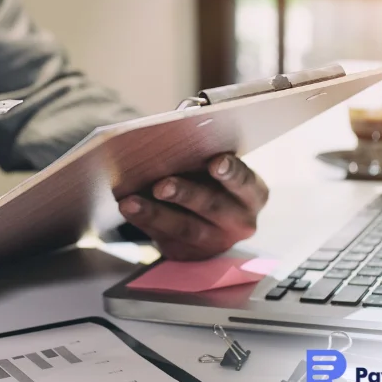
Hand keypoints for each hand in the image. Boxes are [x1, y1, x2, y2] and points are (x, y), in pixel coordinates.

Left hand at [117, 154, 268, 260]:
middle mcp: (239, 222)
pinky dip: (144, 222)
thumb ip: (203, 152)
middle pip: (212, 207)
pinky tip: (128, 209)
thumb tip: (176, 127)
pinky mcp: (189, 254)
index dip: (231, 172)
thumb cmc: (211, 181)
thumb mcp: (216, 167)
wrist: (208, 218)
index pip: (244, 182)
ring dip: (156, 214)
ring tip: (131, 202)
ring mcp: (214, 242)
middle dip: (186, 194)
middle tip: (162, 185)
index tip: (216, 162)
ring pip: (185, 229)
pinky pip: (165, 238)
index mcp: (252, 194)